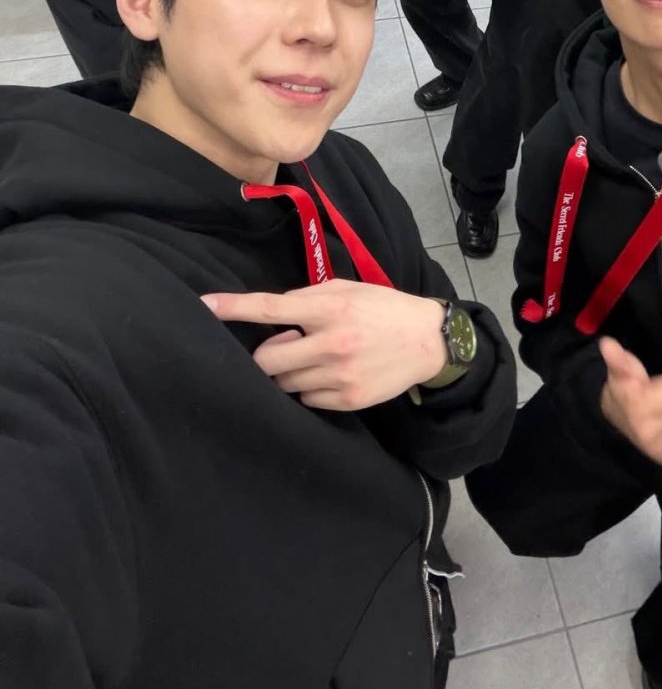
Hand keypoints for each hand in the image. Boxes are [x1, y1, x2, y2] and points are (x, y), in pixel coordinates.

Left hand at [202, 281, 447, 410]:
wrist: (429, 341)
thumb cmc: (384, 308)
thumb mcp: (348, 290)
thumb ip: (308, 299)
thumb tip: (273, 314)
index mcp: (330, 309)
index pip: (271, 308)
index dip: (234, 307)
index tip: (205, 305)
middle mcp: (332, 343)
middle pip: (267, 360)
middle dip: (264, 355)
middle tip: (284, 345)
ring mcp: (339, 376)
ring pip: (284, 382)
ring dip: (289, 371)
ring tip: (315, 358)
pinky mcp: (348, 399)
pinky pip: (306, 399)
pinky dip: (309, 387)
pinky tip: (331, 374)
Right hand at [599, 336, 661, 465]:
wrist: (616, 424)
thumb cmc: (624, 393)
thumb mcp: (622, 373)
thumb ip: (618, 359)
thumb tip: (607, 343)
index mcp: (634, 408)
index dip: (660, 385)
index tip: (648, 389)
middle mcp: (646, 432)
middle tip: (659, 403)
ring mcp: (658, 448)